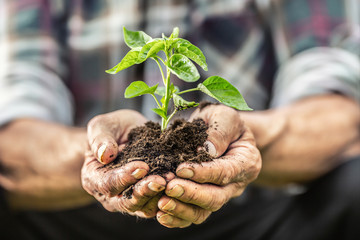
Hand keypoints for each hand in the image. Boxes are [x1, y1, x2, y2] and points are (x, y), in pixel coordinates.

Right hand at [81, 110, 167, 217]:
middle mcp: (110, 195)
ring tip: (173, 179)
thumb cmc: (112, 130)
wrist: (127, 135)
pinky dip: (170, 196)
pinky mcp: (148, 199)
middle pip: (127, 202)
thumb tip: (105, 154)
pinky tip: (180, 183)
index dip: (125, 177)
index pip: (108, 184)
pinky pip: (159, 204)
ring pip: (145, 207)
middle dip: (145, 191)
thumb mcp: (102, 126)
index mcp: (94, 179)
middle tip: (162, 180)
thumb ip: (100, 138)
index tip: (143, 166)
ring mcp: (130, 199)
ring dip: (160, 195)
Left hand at [156, 104, 261, 227]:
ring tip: (162, 202)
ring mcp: (221, 195)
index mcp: (246, 162)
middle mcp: (237, 184)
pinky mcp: (205, 201)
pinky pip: (192, 215)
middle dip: (191, 194)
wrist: (218, 131)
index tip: (181, 169)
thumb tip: (207, 150)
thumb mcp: (224, 116)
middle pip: (216, 197)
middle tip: (169, 187)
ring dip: (182, 209)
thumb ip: (219, 131)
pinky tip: (161, 214)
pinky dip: (177, 217)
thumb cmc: (222, 121)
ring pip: (204, 212)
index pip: (226, 172)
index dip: (203, 173)